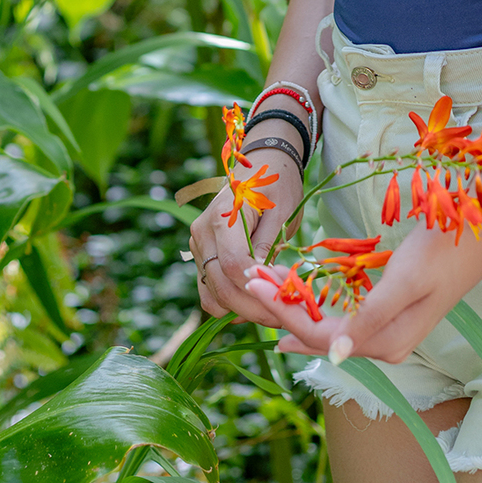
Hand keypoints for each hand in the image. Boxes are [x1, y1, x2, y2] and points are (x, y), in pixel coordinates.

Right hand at [188, 159, 303, 326]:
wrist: (264, 163)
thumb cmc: (278, 185)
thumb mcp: (283, 213)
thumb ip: (269, 247)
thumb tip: (265, 282)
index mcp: (222, 217)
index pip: (232, 265)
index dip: (257, 288)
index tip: (282, 299)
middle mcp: (202, 233)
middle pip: (220, 285)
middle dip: (251, 307)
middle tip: (282, 318)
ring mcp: (198, 246)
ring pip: (212, 294)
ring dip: (240, 310)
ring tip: (272, 311)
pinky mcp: (202, 256)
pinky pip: (210, 289)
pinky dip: (229, 303)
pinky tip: (256, 303)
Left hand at [244, 216, 481, 362]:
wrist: (481, 234)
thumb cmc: (444, 250)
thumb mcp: (407, 280)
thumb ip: (372, 317)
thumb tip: (335, 356)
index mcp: (388, 342)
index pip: (321, 337)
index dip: (286, 312)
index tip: (256, 285)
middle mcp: (386, 346)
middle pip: (320, 335)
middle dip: (283, 310)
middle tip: (251, 282)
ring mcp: (388, 333)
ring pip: (328, 327)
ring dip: (296, 306)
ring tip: (265, 287)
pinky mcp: (389, 316)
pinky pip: (342, 318)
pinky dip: (317, 303)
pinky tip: (299, 298)